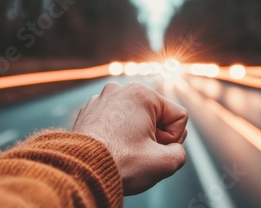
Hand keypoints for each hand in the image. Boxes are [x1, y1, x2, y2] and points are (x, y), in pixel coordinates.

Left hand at [73, 81, 187, 194]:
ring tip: (124, 151)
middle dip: (154, 137)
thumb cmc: (120, 163)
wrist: (79, 170)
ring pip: (137, 120)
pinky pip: (116, 123)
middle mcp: (121, 90)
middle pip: (157, 116)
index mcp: (142, 93)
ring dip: (136, 136)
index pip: (178, 117)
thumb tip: (172, 149)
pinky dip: (117, 135)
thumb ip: (180, 153)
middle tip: (139, 152)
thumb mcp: (165, 163)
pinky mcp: (90, 111)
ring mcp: (102, 99)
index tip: (153, 149)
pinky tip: (110, 148)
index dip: (172, 139)